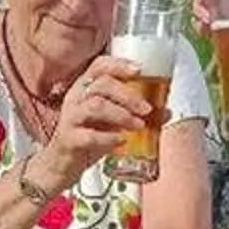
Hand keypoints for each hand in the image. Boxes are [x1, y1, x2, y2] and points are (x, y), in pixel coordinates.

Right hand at [43, 58, 146, 185]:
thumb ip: (134, 114)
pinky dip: (108, 138)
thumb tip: (166, 111)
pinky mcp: (68, 139)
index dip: (118, 64)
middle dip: (128, 95)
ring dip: (121, 114)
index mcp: (85, 88)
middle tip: (147, 109)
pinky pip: (88, 135)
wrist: (62, 164)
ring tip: (139, 125)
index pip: (98, 66)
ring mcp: (70, 118)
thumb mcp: (111, 122)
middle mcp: (76, 98)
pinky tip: (122, 141)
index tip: (139, 69)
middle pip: (101, 84)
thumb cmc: (88, 137)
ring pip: (95, 106)